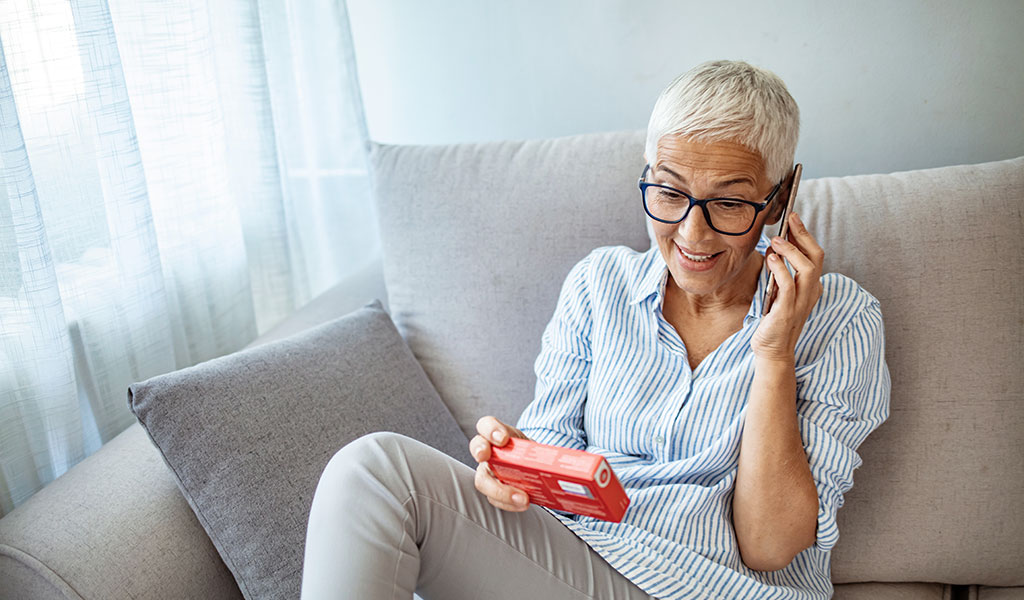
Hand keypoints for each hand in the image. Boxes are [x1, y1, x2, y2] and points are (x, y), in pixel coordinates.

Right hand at [470, 416, 531, 511]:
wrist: (533, 470)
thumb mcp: (533, 448)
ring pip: (482, 480)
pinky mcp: (493, 491)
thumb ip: (538, 450)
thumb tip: (558, 459)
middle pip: (476, 447)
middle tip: (485, 457)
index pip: (486, 425)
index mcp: (499, 435)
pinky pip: (495, 499)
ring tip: (523, 499)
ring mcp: (487, 472)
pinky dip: (509, 504)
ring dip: (501, 491)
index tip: (503, 439)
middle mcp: (489, 452)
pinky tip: (524, 504)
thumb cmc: (530, 455)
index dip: (490, 429)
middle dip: (479, 450)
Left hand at [751, 212, 823, 362]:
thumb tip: (774, 248)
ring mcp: (802, 302)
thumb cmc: (774, 320)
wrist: (772, 350)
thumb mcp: (778, 291)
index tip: (793, 219)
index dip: (806, 236)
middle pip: (816, 257)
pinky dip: (781, 270)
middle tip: (790, 220)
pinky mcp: (788, 311)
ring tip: (775, 240)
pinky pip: (788, 286)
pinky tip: (771, 259)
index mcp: (811, 287)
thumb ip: (780, 273)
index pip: (815, 256)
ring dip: (792, 251)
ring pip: (808, 269)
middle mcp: (811, 292)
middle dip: (804, 235)